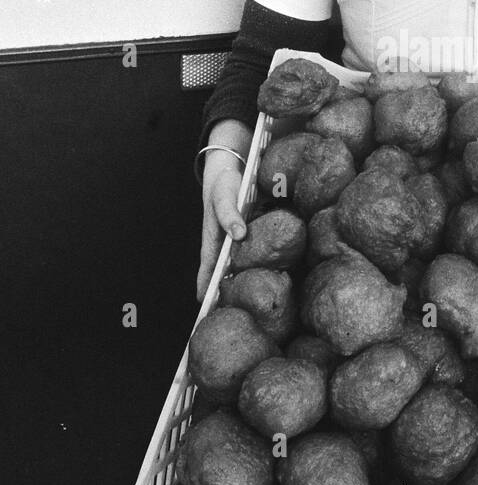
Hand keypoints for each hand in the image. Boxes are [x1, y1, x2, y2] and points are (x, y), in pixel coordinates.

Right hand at [197, 153, 246, 302]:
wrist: (230, 168)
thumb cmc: (223, 184)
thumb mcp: (224, 196)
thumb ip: (230, 215)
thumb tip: (239, 235)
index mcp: (213, 239)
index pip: (207, 270)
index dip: (206, 289)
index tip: (205, 309)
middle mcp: (223, 243)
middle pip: (221, 273)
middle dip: (223, 293)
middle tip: (228, 317)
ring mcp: (234, 241)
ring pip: (237, 266)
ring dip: (240, 282)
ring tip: (247, 304)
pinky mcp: (247, 235)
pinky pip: (251, 254)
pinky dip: (255, 265)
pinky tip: (266, 276)